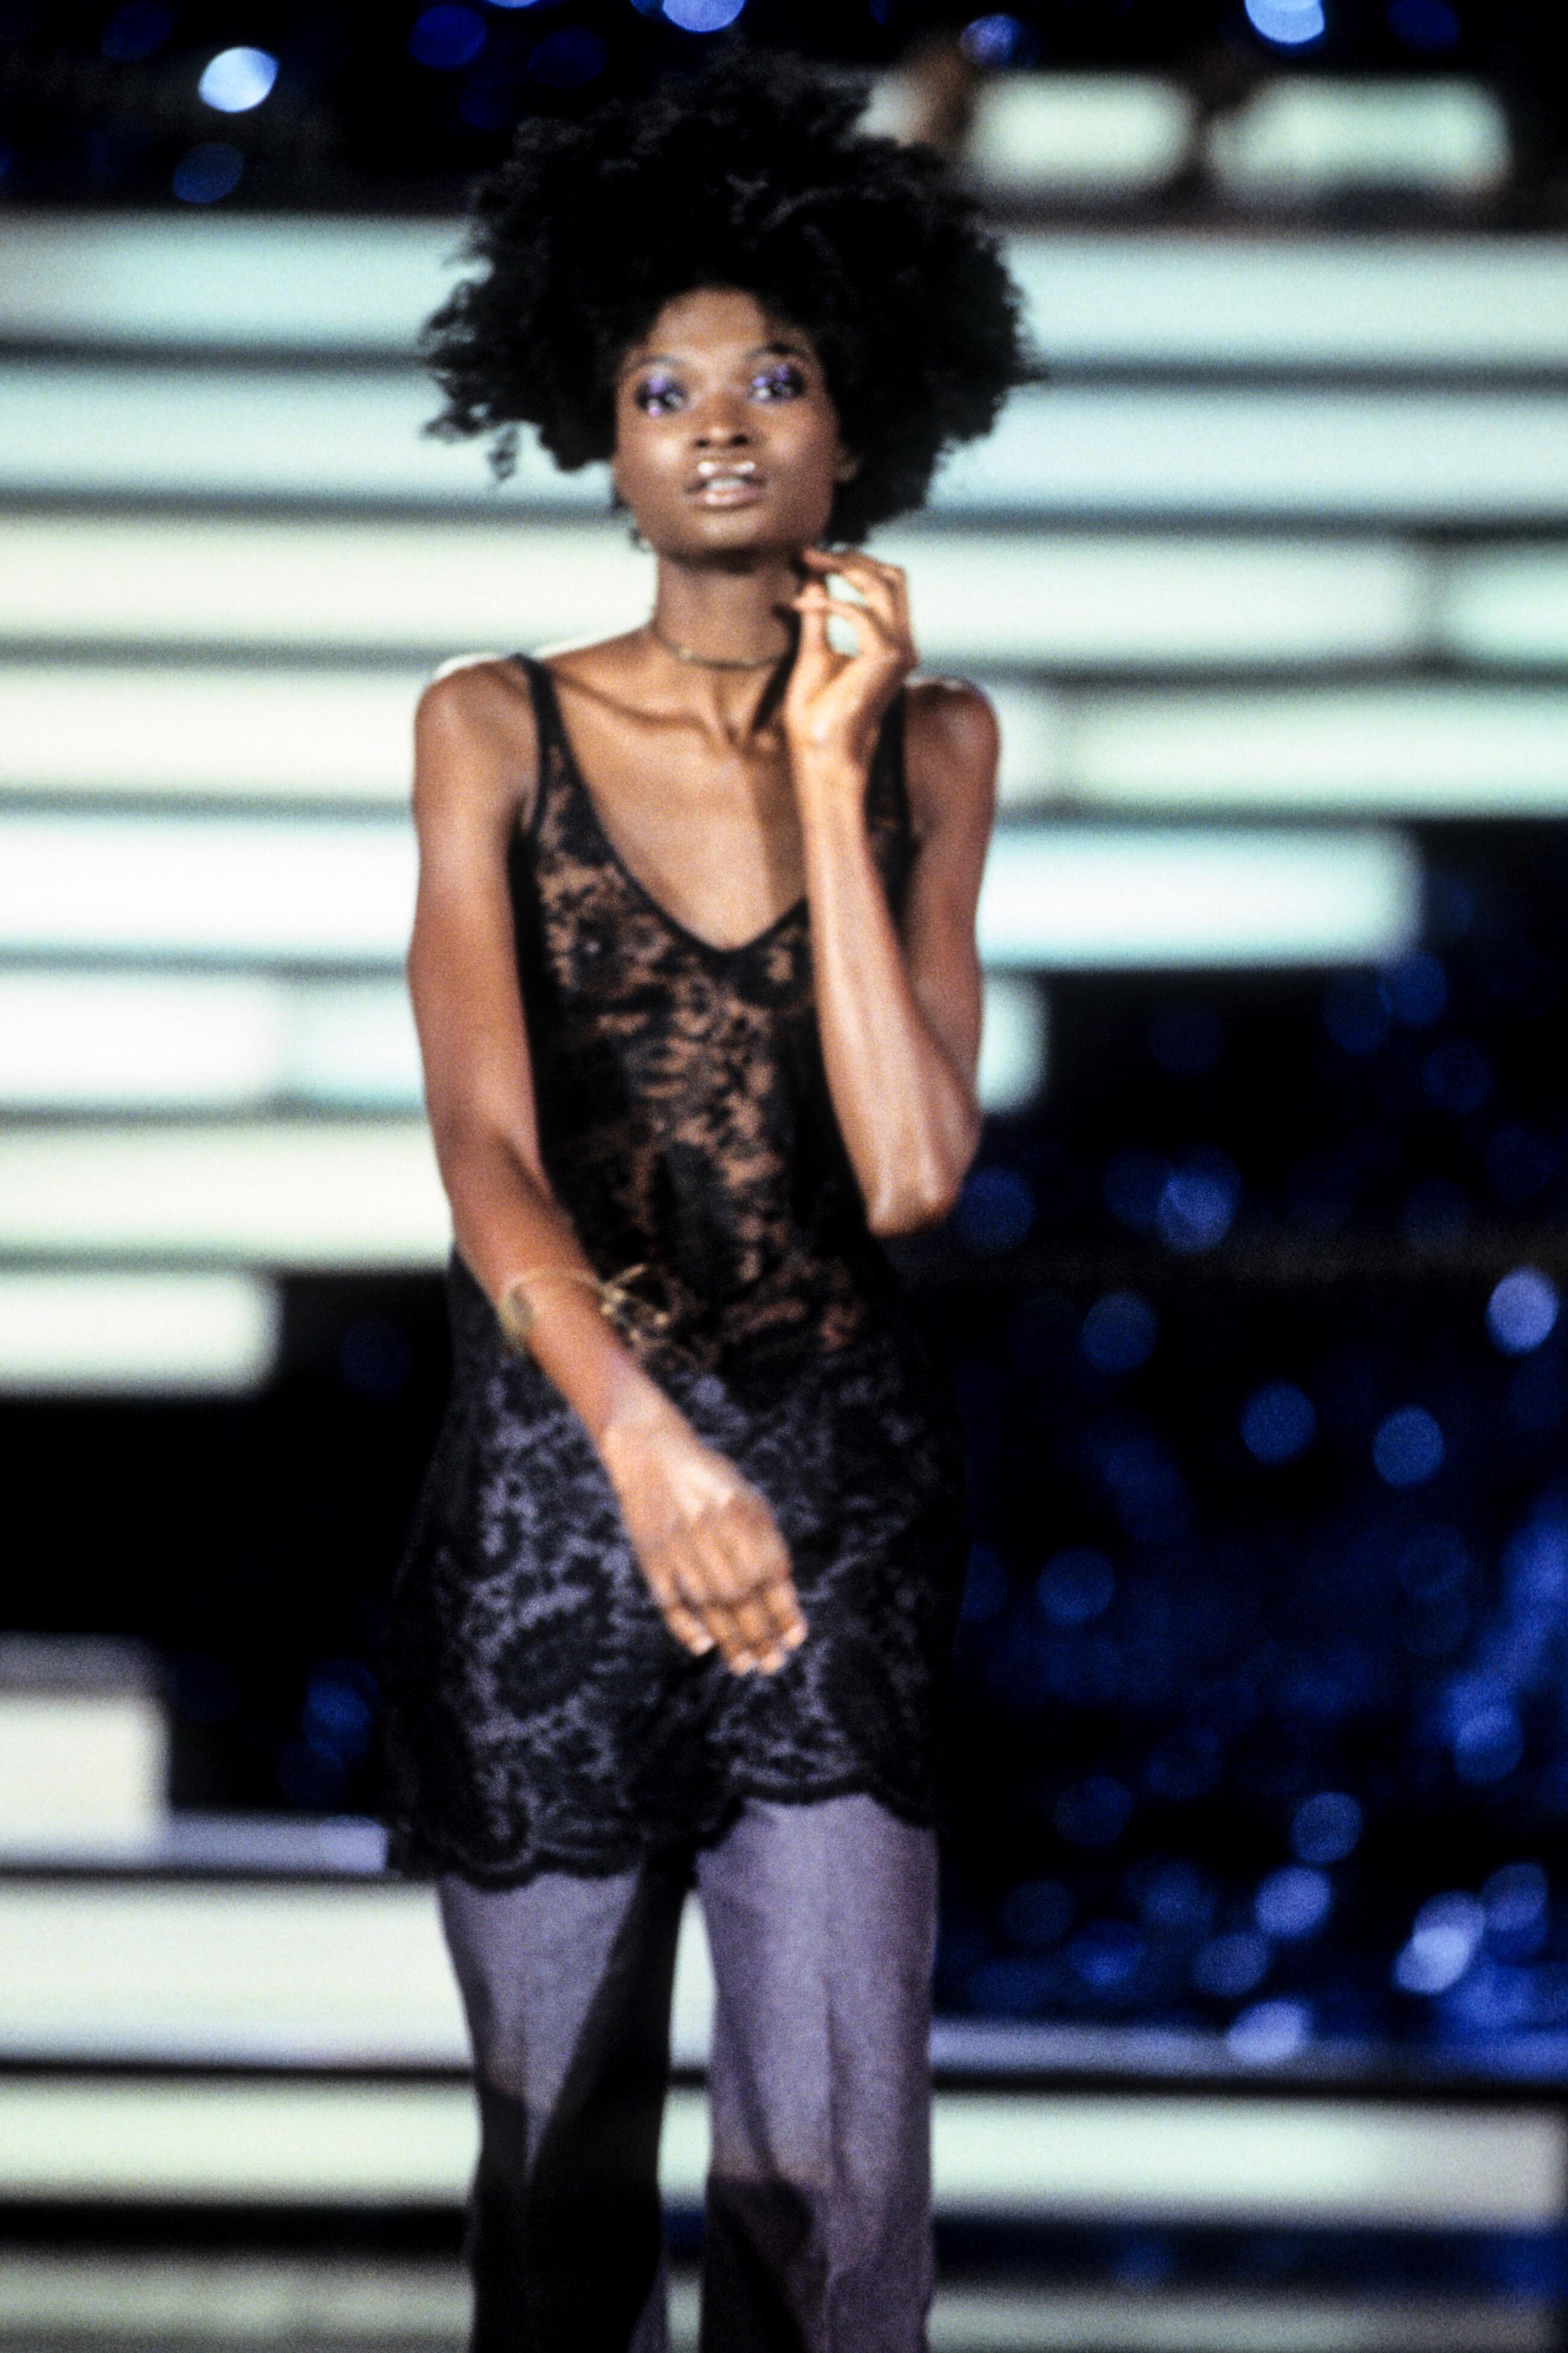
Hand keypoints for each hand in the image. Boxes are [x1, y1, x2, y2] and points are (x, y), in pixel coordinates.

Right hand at [597, 1390, 806, 1674]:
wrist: (651, 1451)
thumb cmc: (711, 1483)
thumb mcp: (747, 1500)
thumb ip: (767, 1543)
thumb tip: (783, 1599)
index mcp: (741, 1513)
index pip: (769, 1571)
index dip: (784, 1608)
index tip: (795, 1638)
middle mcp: (711, 1530)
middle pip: (740, 1595)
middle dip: (760, 1635)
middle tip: (773, 1664)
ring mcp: (678, 1545)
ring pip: (707, 1604)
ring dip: (729, 1639)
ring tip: (745, 1665)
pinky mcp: (650, 1555)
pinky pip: (669, 1599)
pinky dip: (685, 1626)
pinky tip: (703, 1646)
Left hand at [782, 549, 915, 775]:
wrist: (822, 750)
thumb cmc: (817, 712)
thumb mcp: (815, 649)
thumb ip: (820, 612)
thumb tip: (814, 576)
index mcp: (892, 641)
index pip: (888, 583)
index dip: (854, 561)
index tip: (813, 555)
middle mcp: (904, 644)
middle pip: (892, 575)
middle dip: (851, 557)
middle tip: (810, 553)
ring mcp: (900, 651)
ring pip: (883, 584)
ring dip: (842, 568)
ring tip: (806, 564)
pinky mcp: (887, 658)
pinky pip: (859, 612)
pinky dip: (827, 602)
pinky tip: (799, 606)